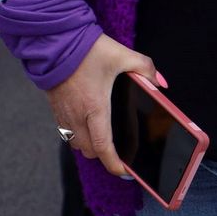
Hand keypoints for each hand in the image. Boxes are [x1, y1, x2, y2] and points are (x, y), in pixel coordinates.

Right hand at [46, 34, 159, 177]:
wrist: (57, 43)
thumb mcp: (124, 55)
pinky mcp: (56, 111)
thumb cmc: (89, 50)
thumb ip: (147, 69)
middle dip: (105, 155)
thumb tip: (160, 85)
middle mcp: (77, 116)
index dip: (115, 164)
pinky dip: (79, 136)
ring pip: (77, 145)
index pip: (104, 147)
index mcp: (95, 107)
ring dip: (91, 146)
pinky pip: (67, 134)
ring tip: (106, 138)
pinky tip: (90, 124)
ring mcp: (64, 115)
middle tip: (120, 150)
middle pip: (91, 151)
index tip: (125, 172)